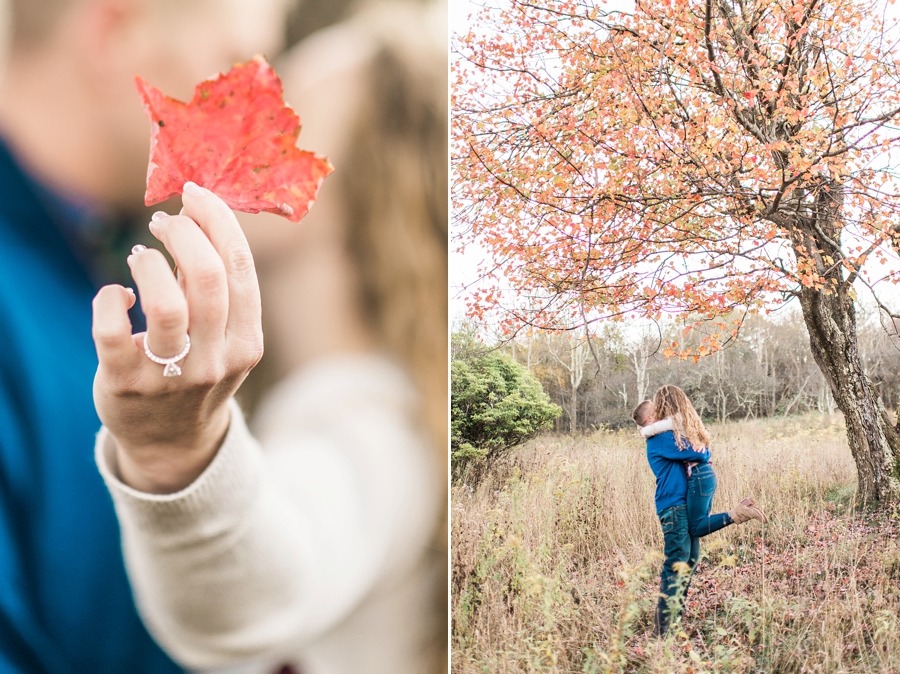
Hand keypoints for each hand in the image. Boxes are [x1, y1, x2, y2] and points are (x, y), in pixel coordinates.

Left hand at [92, 183, 263, 493]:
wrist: (171, 441)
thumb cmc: (197, 370)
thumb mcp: (223, 338)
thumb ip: (215, 286)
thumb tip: (197, 214)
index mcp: (248, 343)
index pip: (240, 269)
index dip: (218, 221)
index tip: (195, 194)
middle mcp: (217, 360)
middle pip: (208, 279)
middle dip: (183, 234)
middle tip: (163, 223)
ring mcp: (173, 376)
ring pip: (165, 304)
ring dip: (149, 264)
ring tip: (141, 257)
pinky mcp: (127, 384)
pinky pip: (112, 331)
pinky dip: (109, 299)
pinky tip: (115, 296)